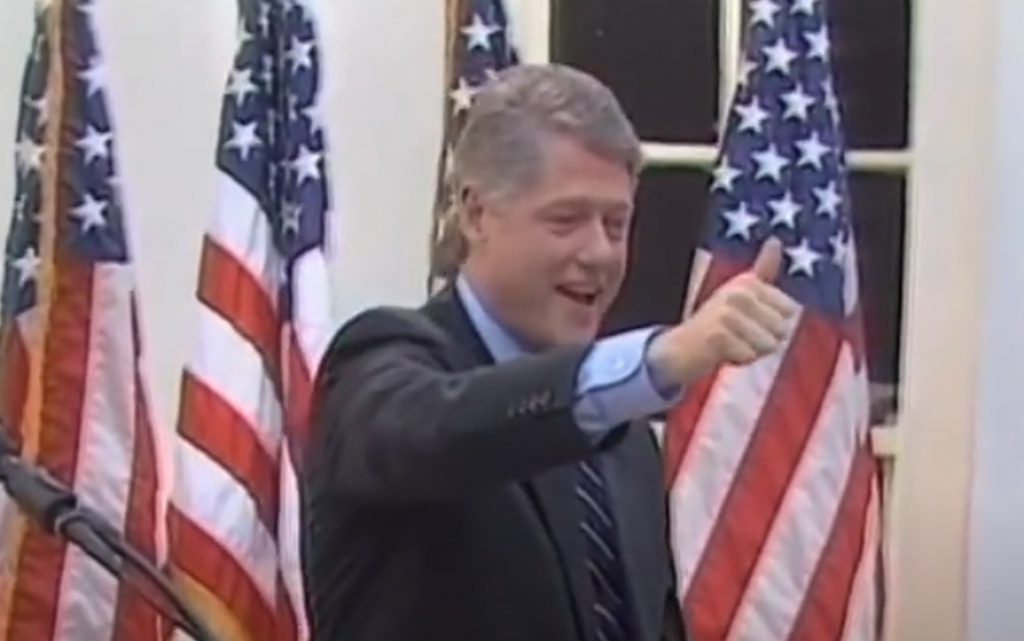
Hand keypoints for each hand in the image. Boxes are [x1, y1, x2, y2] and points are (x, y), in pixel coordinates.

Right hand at [648, 239, 797, 383]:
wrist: (680, 347)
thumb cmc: (718, 320)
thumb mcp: (741, 291)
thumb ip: (762, 269)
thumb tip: (775, 239)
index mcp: (748, 283)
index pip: (790, 311)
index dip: (776, 323)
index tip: (751, 320)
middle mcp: (738, 293)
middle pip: (782, 329)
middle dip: (765, 340)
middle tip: (739, 335)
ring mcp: (726, 314)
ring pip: (768, 345)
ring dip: (752, 351)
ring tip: (732, 343)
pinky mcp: (717, 336)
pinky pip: (750, 356)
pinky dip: (738, 360)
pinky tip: (722, 353)